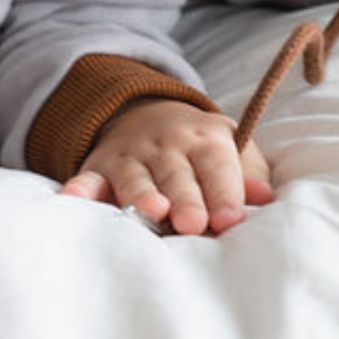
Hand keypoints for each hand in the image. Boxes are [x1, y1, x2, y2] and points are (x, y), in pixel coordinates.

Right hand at [61, 99, 273, 235]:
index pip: (218, 167)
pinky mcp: (100, 167)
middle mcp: (167, 145)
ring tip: (151, 210)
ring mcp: (131, 155)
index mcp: (206, 140)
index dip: (225, 193)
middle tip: (193, 224)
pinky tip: (73, 200)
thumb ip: (247, 174)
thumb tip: (265, 198)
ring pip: (135, 177)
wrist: (147, 114)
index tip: (231, 219)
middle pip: (178, 175)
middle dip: (185, 199)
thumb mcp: (231, 148)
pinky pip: (89, 179)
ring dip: (141, 193)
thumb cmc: (200, 149)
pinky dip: (81, 190)